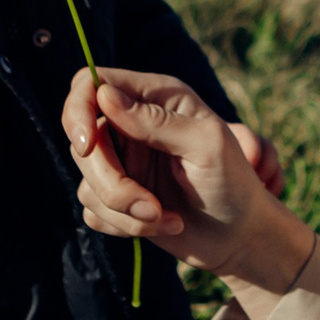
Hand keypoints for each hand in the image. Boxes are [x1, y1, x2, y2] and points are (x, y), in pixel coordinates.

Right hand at [62, 69, 314, 310]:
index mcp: (155, 97)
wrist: (242, 236)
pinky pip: (94, 211)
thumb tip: (104, 96)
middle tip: (150, 206)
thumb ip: (157, 120)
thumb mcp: (205, 145)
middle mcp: (133, 124)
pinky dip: (125, 226)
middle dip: (111, 183)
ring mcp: (124, 162)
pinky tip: (164, 225)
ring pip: (87, 183)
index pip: (90, 83)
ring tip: (167, 218)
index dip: (77, 110)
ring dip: (125, 211)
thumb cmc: (234, 183)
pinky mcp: (119, 199)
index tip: (86, 145)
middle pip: (83, 143)